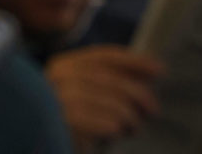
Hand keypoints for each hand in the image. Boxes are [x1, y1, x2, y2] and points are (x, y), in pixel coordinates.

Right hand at [44, 45, 161, 148]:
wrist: (42, 146)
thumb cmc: (70, 125)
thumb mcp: (90, 98)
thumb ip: (110, 84)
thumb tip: (149, 75)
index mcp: (64, 65)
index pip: (104, 56)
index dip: (134, 61)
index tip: (159, 69)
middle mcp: (57, 77)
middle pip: (109, 78)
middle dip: (137, 93)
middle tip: (153, 109)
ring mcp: (55, 100)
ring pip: (108, 101)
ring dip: (128, 116)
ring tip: (133, 128)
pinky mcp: (58, 124)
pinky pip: (99, 122)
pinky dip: (113, 127)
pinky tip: (116, 132)